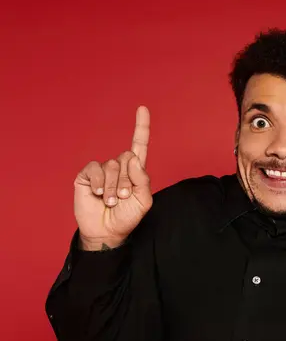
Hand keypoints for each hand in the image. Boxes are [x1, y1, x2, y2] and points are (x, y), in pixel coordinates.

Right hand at [73, 106, 152, 249]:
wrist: (107, 231)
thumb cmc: (127, 217)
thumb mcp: (143, 201)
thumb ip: (143, 180)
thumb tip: (132, 157)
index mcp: (135, 171)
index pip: (139, 145)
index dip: (141, 127)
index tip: (142, 108)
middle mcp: (119, 167)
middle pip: (126, 158)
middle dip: (127, 180)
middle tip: (122, 198)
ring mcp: (102, 171)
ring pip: (112, 165)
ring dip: (113, 186)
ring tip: (110, 201)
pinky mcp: (87, 176)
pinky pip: (95, 168)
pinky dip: (99, 181)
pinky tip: (98, 193)